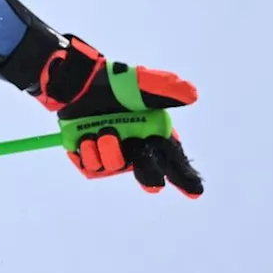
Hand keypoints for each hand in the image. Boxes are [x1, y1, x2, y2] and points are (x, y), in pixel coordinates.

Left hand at [42, 36, 203, 197]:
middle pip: (149, 172)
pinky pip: (91, 166)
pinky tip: (87, 136)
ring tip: (106, 131)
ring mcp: (112, 152)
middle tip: (147, 170)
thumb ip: (164, 88)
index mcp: (153, 133)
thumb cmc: (112, 82)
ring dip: (111, 151)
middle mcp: (135, 147)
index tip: (195, 190)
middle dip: (149, 176)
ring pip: (115, 166)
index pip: (174, 159)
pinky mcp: (89, 155)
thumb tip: (192, 94)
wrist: (77, 82)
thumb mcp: (141, 82)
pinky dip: (89, 151)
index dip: (186, 176)